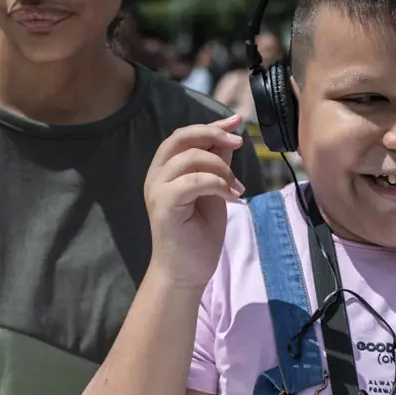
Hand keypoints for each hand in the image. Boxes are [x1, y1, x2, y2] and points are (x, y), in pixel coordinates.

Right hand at [146, 116, 243, 290]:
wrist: (185, 273)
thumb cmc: (197, 236)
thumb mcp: (214, 192)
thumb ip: (217, 165)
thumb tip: (228, 138)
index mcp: (165, 171)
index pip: (185, 136)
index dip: (211, 125)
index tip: (236, 121)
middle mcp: (156, 176)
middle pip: (181, 138)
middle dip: (213, 134)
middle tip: (239, 142)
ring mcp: (157, 189)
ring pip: (190, 158)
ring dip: (221, 168)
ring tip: (236, 187)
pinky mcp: (163, 205)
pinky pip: (194, 181)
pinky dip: (218, 184)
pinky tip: (232, 198)